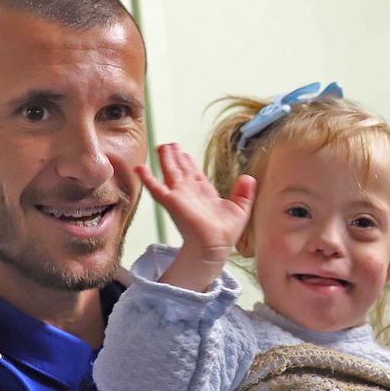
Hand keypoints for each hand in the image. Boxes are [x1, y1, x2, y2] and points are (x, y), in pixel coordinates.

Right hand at [137, 142, 255, 287]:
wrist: (215, 246)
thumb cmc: (225, 234)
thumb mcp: (240, 209)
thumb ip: (244, 193)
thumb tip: (249, 177)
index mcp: (205, 193)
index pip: (195, 173)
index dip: (189, 162)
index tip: (183, 152)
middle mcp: (191, 192)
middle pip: (181, 170)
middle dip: (175, 157)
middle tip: (169, 144)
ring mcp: (180, 196)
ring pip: (170, 172)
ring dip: (165, 159)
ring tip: (161, 146)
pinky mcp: (172, 202)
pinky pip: (156, 188)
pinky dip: (148, 178)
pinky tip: (140, 168)